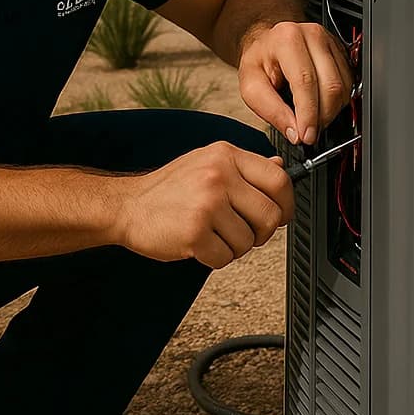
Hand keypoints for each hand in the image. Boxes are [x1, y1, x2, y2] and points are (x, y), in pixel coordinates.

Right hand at [115, 142, 294, 269]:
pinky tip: (198, 244)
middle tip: (242, 232)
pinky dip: (214, 259)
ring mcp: (206, 203)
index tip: (280, 215)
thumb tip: (279, 165)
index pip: (279, 179)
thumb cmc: (167, 189)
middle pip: (270, 215)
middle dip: (261, 233)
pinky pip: (225, 258)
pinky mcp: (194, 232)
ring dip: (233, 247)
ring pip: (248, 241)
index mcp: (225, 155)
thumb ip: (242, 167)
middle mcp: (218, 175)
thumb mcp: (205, 163)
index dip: (286, 204)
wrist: (127, 206)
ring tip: (212, 235)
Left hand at [237, 21, 352, 146]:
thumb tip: (295, 132)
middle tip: (309, 133)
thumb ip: (272, 111)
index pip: (305, 81)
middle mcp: (312, 36)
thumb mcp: (251, 88)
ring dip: (331, 111)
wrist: (267, 45)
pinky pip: (349, 84)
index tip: (306, 135)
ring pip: (343, 87)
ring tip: (312, 118)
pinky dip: (337, 103)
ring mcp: (330, 42)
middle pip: (330, 86)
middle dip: (322, 117)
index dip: (308, 114)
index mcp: (287, 39)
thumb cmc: (259, 63)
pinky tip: (321, 106)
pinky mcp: (341, 52)